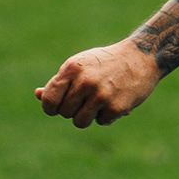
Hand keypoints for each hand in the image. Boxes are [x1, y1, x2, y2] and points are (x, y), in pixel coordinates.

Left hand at [37, 40, 161, 128]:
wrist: (141, 57)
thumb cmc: (104, 63)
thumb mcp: (80, 66)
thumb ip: (60, 82)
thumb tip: (38, 95)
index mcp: (71, 69)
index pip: (49, 100)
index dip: (50, 107)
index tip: (58, 106)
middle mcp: (84, 81)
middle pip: (64, 112)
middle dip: (72, 109)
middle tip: (86, 98)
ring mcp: (100, 95)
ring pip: (79, 122)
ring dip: (87, 116)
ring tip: (98, 103)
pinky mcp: (116, 107)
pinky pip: (101, 121)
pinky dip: (107, 115)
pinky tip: (115, 100)